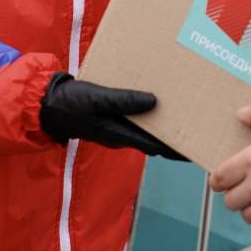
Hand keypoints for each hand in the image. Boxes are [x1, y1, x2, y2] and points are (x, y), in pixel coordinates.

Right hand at [39, 73, 184, 159]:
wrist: (49, 105)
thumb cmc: (73, 103)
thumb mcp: (99, 100)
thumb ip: (125, 101)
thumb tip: (155, 102)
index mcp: (121, 134)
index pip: (157, 147)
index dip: (178, 150)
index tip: (198, 150)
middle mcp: (123, 134)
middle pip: (156, 140)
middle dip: (177, 138)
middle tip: (200, 131)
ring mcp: (118, 127)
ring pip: (148, 129)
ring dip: (166, 125)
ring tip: (187, 115)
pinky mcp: (113, 117)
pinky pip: (137, 118)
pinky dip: (151, 113)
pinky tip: (160, 102)